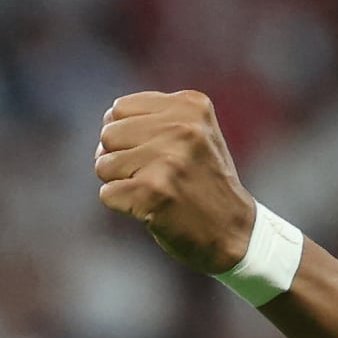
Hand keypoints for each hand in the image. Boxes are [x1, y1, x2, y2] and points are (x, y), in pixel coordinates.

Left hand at [95, 90, 257, 274]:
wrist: (233, 231)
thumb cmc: (203, 181)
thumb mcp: (195, 132)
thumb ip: (155, 116)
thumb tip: (107, 121)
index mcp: (191, 105)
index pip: (119, 109)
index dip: (127, 135)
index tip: (155, 154)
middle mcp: (182, 127)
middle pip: (108, 135)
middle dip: (121, 158)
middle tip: (155, 175)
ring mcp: (168, 159)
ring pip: (103, 164)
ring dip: (121, 182)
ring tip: (155, 189)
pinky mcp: (154, 191)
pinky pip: (107, 193)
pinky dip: (122, 205)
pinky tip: (152, 207)